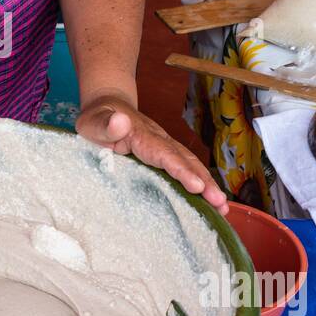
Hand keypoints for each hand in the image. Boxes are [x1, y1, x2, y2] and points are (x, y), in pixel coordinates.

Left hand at [76, 90, 228, 214]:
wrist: (107, 108)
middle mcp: (159, 140)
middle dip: (204, 182)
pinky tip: (211, 203)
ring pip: (190, 165)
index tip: (197, 186)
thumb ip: (105, 124)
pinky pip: (186, 169)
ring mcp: (165, 148)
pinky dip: (201, 184)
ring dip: (208, 185)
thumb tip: (121, 121)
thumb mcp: (92, 121)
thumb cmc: (97, 119)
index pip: (164, 154)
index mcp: (142, 135)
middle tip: (220, 203)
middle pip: (185, 160)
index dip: (181, 170)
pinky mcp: (166, 156)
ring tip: (223, 207)